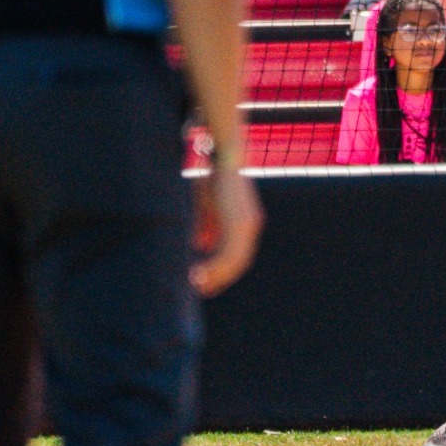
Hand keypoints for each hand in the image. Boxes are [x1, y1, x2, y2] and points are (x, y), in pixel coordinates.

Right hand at [190, 164, 262, 296]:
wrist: (224, 155)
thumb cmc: (214, 177)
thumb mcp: (209, 206)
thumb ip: (207, 226)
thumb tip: (201, 245)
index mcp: (245, 223)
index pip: (237, 255)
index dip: (223, 270)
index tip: (206, 282)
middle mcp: (250, 227)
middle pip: (237, 263)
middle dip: (219, 278)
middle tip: (199, 290)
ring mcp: (246, 226)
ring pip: (233, 262)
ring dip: (214, 276)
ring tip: (195, 285)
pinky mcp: (238, 223)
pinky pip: (227, 253)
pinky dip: (213, 266)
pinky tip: (197, 273)